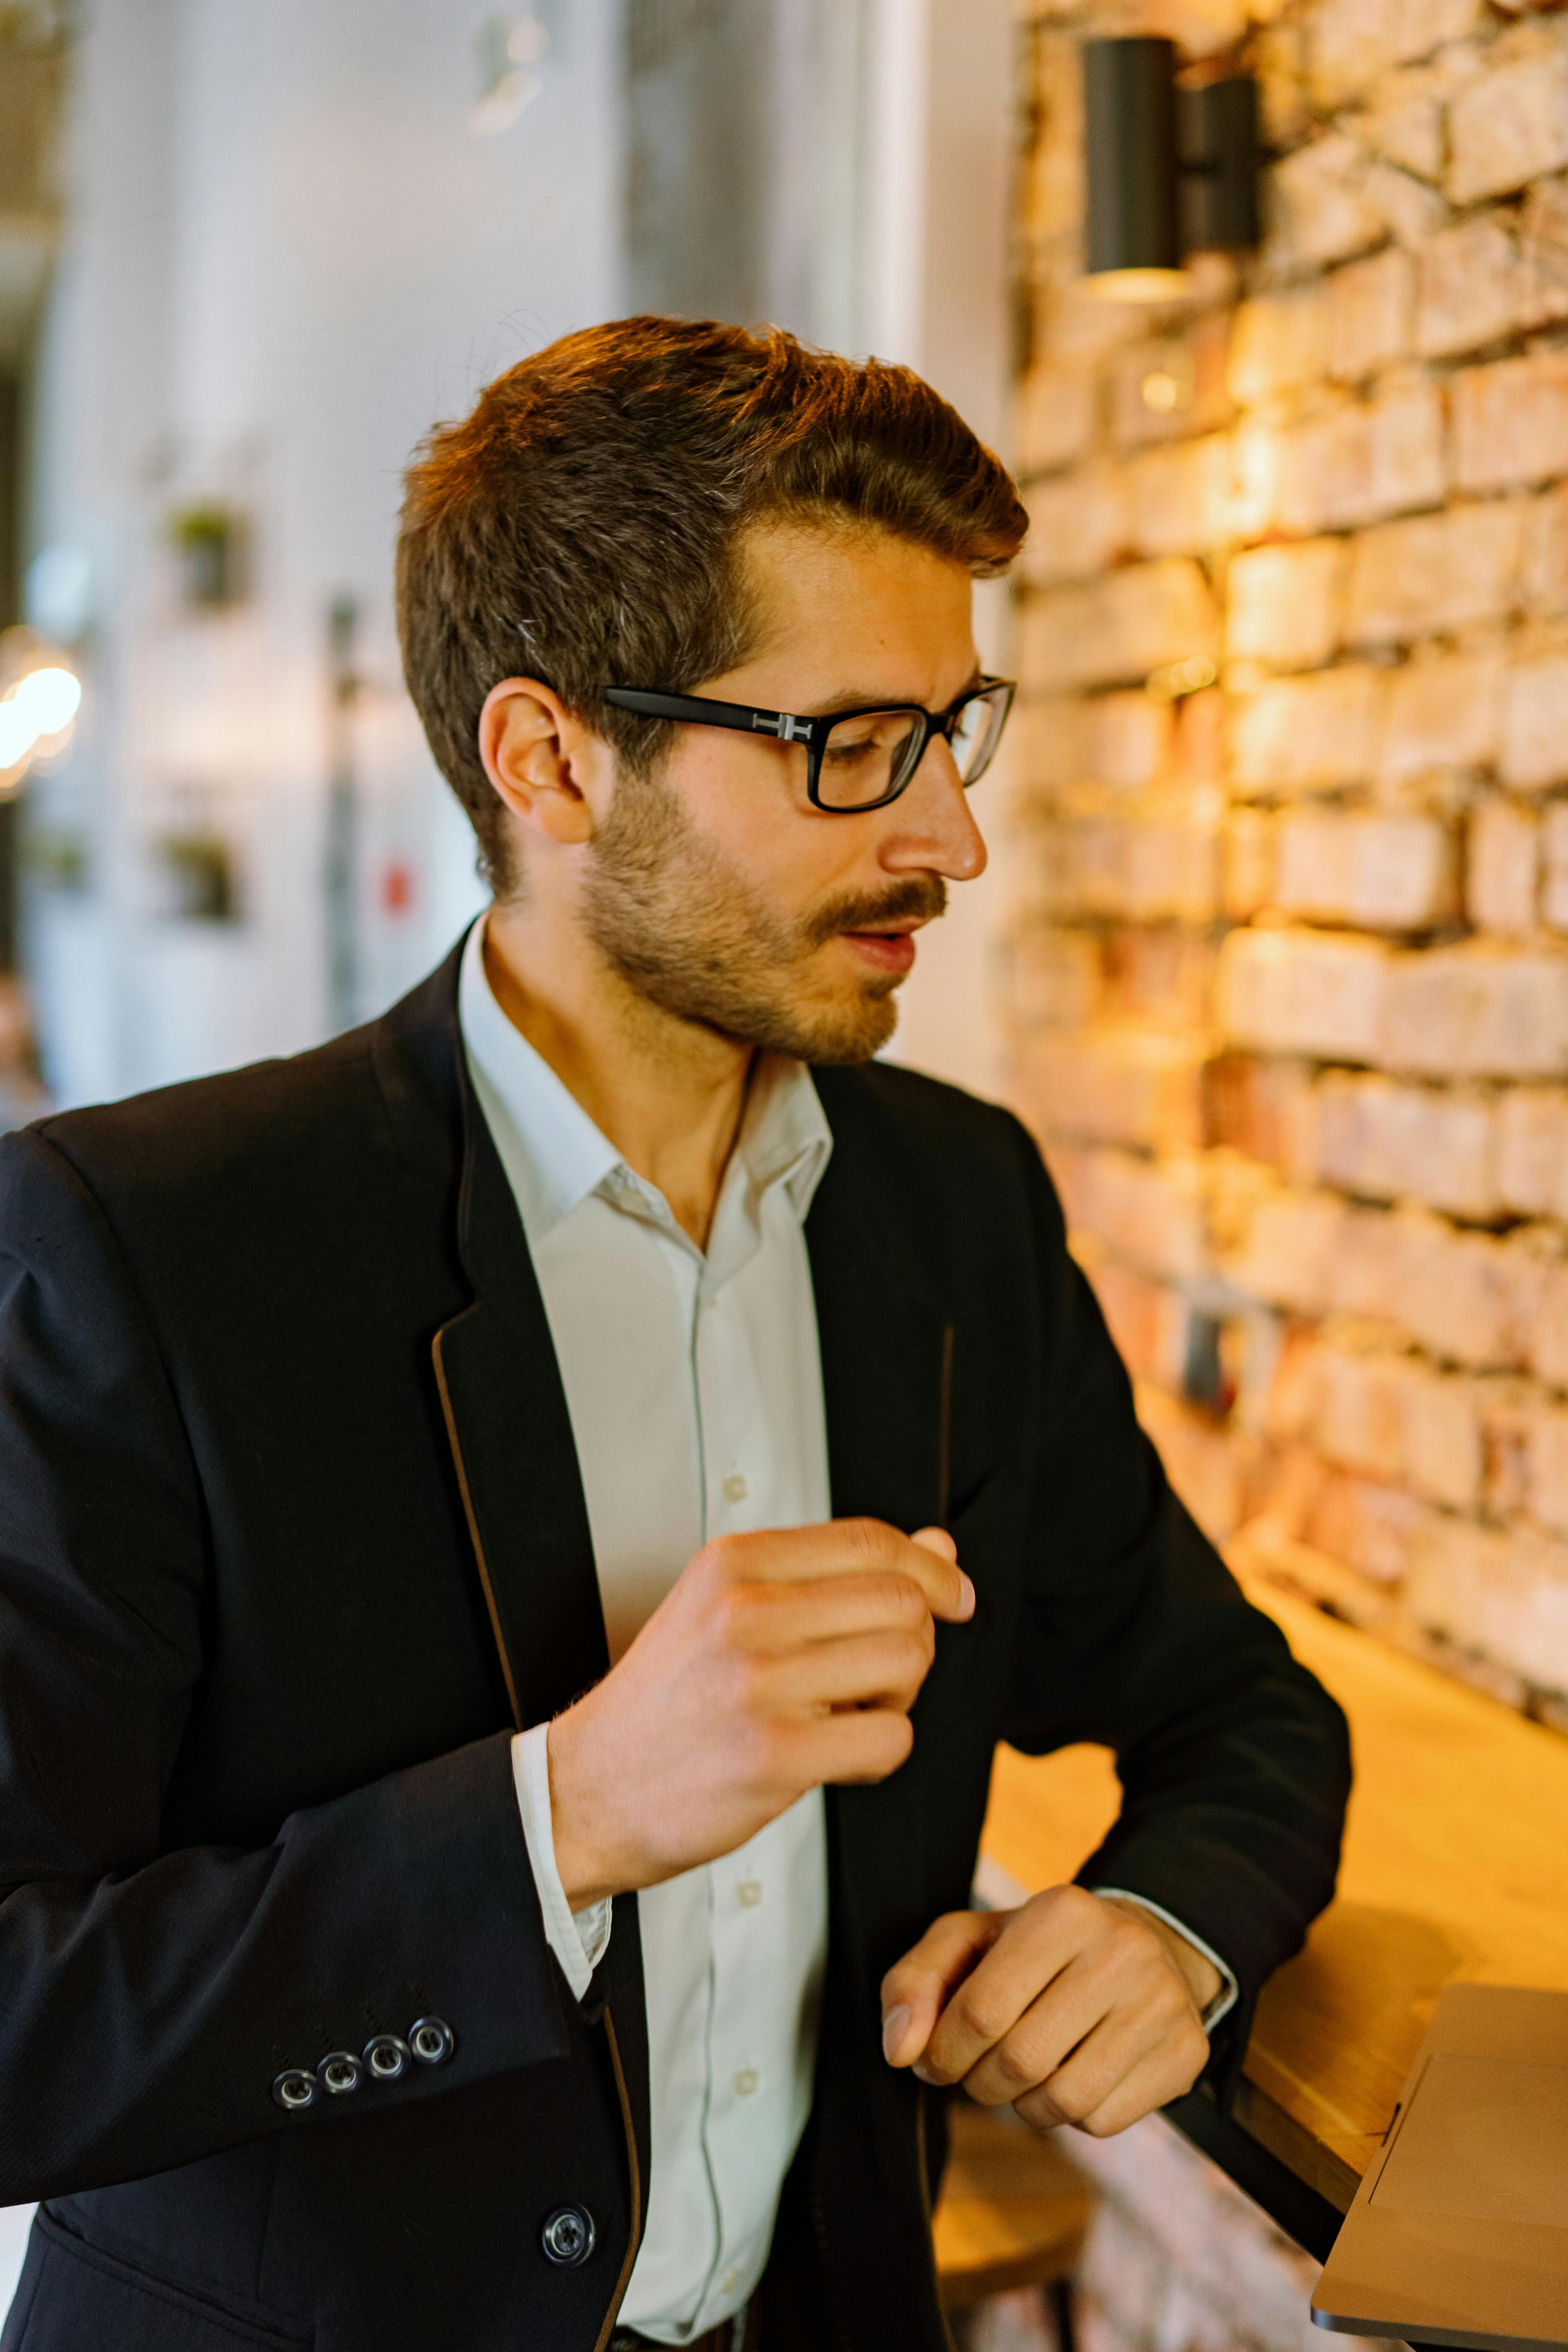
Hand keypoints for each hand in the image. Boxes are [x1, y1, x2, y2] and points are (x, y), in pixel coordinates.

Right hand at [548, 1520, 972, 1905]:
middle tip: (872, 1679)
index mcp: (735, 1563)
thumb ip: (835, 1574)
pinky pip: (891, 1740)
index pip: (872, 1540)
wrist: (587, 1789)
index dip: (931, 1570)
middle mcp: (746, 1610)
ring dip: (896, 1699)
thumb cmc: (671, 1701)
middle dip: (912, 1643)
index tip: (954, 1598)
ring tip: (845, 1718)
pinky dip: (879, 1756)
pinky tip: (835, 1761)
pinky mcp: (774, 1755)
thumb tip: (939, 1547)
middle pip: (903, 1601)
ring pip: (906, 1663)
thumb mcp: (733, 1609)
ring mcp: (759, 1682)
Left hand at [879, 1887, 1217, 2137]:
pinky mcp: (1185, 2053)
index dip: (942, 2053)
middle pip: (1020, 2060)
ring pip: (1063, 2100)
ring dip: (1023, 2105)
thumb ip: (914, 1984)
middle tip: (975, 2070)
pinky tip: (1071, 2074)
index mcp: (1062, 1911)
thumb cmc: (1034, 1951)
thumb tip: (899, 2050)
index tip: (934, 2060)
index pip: (981, 2011)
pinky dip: (1071, 2116)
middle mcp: (1121, 1951)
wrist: (1139, 1947)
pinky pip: (1103, 2121)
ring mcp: (1161, 2003)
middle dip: (979, 2082)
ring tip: (1021, 2075)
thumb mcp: (967, 1944)